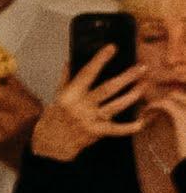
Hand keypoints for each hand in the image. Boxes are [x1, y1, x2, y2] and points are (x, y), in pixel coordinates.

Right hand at [30, 43, 147, 161]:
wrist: (49, 144)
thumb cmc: (53, 118)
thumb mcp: (56, 97)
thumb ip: (66, 79)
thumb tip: (70, 61)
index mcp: (69, 95)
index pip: (86, 73)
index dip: (99, 60)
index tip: (112, 48)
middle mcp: (80, 106)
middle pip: (107, 89)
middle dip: (126, 77)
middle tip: (142, 68)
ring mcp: (89, 120)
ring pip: (115, 106)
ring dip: (132, 96)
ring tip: (144, 86)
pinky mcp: (96, 132)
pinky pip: (115, 129)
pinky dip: (128, 128)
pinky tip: (140, 123)